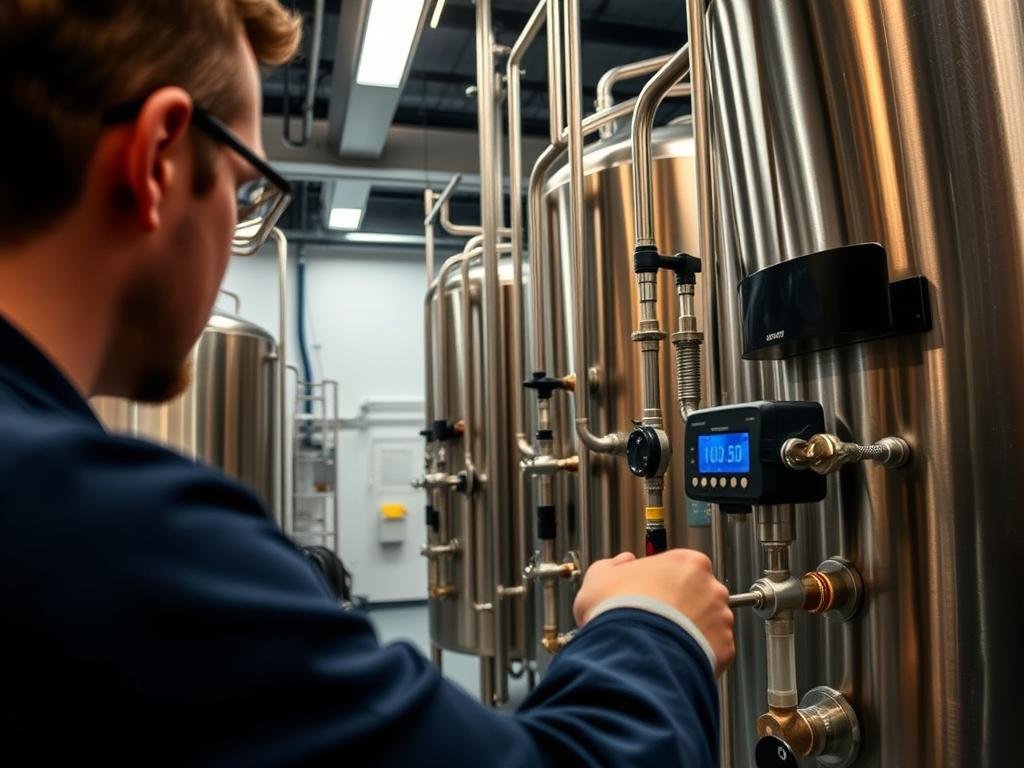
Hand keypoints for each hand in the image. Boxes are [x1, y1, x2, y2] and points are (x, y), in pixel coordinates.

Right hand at [573, 549, 734, 675]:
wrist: (633, 651)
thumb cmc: (620, 612)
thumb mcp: (599, 578)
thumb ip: (613, 566)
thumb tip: (621, 564)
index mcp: (686, 562)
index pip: (678, 567)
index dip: (660, 583)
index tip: (649, 593)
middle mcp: (711, 587)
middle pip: (699, 594)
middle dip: (680, 606)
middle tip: (656, 619)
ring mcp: (721, 618)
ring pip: (709, 623)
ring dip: (691, 630)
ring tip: (664, 641)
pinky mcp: (724, 648)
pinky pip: (713, 649)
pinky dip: (697, 653)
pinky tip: (675, 654)